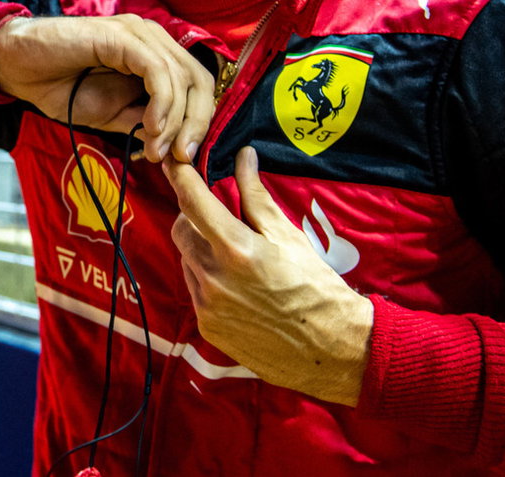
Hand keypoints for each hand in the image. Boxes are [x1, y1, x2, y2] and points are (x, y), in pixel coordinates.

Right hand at [0, 13, 212, 161]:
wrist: (18, 66)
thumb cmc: (61, 85)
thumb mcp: (111, 114)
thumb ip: (143, 123)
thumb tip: (174, 145)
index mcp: (155, 55)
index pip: (196, 86)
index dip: (200, 122)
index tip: (185, 157)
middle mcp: (153, 39)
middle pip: (198, 80)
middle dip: (198, 123)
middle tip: (182, 157)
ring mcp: (139, 33)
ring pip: (181, 77)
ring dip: (176, 121)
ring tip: (156, 150)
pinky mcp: (122, 35)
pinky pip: (157, 71)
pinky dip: (161, 103)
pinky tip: (150, 127)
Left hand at [164, 147, 372, 405]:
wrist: (331, 347)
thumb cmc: (315, 286)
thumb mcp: (288, 235)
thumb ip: (257, 195)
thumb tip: (243, 156)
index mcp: (236, 249)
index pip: (193, 201)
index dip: (178, 176)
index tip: (172, 161)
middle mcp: (214, 277)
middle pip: (181, 229)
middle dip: (193, 217)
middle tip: (218, 217)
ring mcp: (207, 305)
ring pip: (186, 259)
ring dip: (200, 249)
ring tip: (234, 256)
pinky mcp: (207, 326)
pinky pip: (194, 289)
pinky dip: (206, 278)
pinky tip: (235, 284)